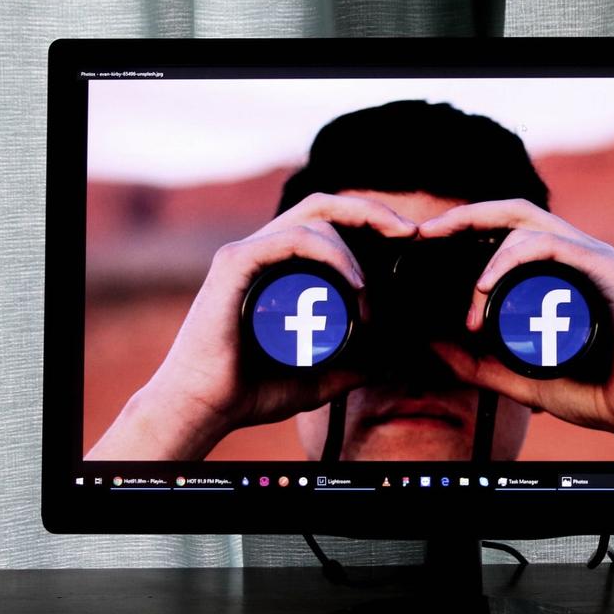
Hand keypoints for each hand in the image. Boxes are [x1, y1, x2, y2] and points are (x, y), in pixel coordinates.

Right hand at [87, 193, 415, 459]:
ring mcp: (247, 253)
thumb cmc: (249, 391)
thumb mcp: (314, 378)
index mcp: (279, 267)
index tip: (409, 241)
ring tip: (370, 292)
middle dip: (372, 212)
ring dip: (354, 250)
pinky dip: (330, 252)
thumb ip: (347, 369)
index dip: (370, 223)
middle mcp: (262, 251)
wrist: (203, 408)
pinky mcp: (234, 264)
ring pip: (313, 219)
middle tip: (410, 233)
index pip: (329, 224)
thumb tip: (383, 362)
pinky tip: (355, 282)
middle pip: (324, 206)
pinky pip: (290, 239)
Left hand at [418, 199, 613, 460]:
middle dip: (465, 216)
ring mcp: (593, 258)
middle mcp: (577, 255)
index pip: (508, 229)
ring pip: (527, 227)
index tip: (426, 240)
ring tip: (470, 301)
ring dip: (487, 258)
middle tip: (427, 232)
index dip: (466, 225)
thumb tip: (433, 345)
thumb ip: (477, 363)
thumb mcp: (518, 379)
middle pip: (514, 213)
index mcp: (560, 270)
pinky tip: (487, 286)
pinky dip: (511, 258)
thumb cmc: (595, 391)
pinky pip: (551, 246)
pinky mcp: (606, 270)